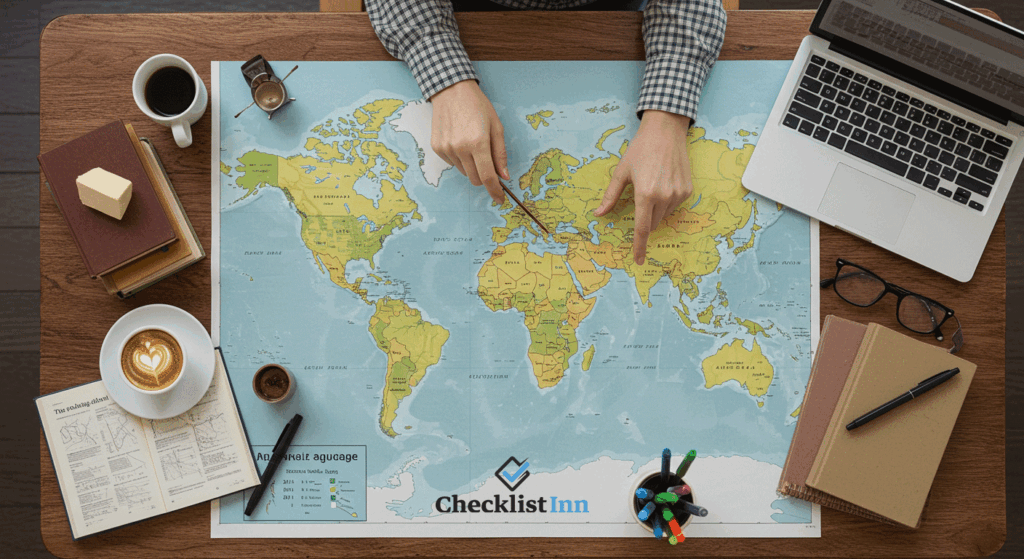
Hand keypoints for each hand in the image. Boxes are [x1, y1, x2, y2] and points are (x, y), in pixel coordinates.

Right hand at [429, 80, 508, 203]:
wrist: (451, 90)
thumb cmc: (477, 106)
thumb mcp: (496, 127)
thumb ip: (500, 154)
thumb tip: (503, 176)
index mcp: (478, 143)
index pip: (488, 177)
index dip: (495, 191)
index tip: (500, 199)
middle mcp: (460, 148)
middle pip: (475, 179)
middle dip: (484, 177)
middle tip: (488, 163)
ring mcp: (447, 149)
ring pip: (464, 172)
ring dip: (471, 166)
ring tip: (472, 144)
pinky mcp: (437, 148)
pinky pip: (453, 164)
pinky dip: (460, 159)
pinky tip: (460, 141)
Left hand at [594, 110, 693, 264]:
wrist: (666, 131)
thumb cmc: (640, 150)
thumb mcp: (621, 172)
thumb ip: (610, 196)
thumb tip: (598, 214)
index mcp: (645, 194)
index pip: (641, 229)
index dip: (639, 246)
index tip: (638, 260)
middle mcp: (664, 197)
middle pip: (651, 223)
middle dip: (644, 219)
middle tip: (640, 197)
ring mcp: (678, 194)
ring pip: (663, 216)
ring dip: (655, 210)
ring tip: (652, 185)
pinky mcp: (687, 191)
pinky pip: (674, 205)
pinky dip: (666, 201)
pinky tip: (663, 182)